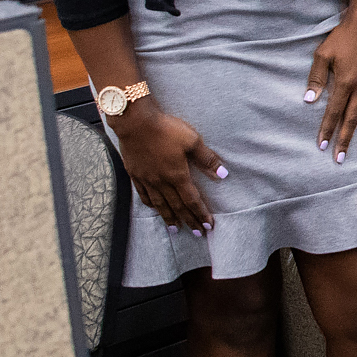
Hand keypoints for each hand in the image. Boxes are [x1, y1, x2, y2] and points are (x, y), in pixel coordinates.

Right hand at [117, 99, 224, 232]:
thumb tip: (222, 174)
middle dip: (188, 220)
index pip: (192, 200)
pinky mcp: (135, 174)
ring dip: (168, 217)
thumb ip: (206, 159)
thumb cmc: (166, 129)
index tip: (208, 226)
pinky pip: (143, 194)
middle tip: (196, 233)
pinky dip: (151, 204)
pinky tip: (154, 208)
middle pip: (177, 206)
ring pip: (159, 204)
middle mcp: (161, 181)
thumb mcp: (192, 141)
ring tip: (175, 229)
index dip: (200, 214)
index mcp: (177, 175)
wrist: (135, 123)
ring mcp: (146, 179)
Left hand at [305, 0, 356, 160]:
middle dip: (345, 140)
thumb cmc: (341, 38)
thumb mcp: (322, 55)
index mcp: (345, 82)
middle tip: (340, 158)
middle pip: (352, 119)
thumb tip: (308, 101)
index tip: (322, 146)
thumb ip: (316, 78)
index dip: (327, 130)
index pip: (333, 112)